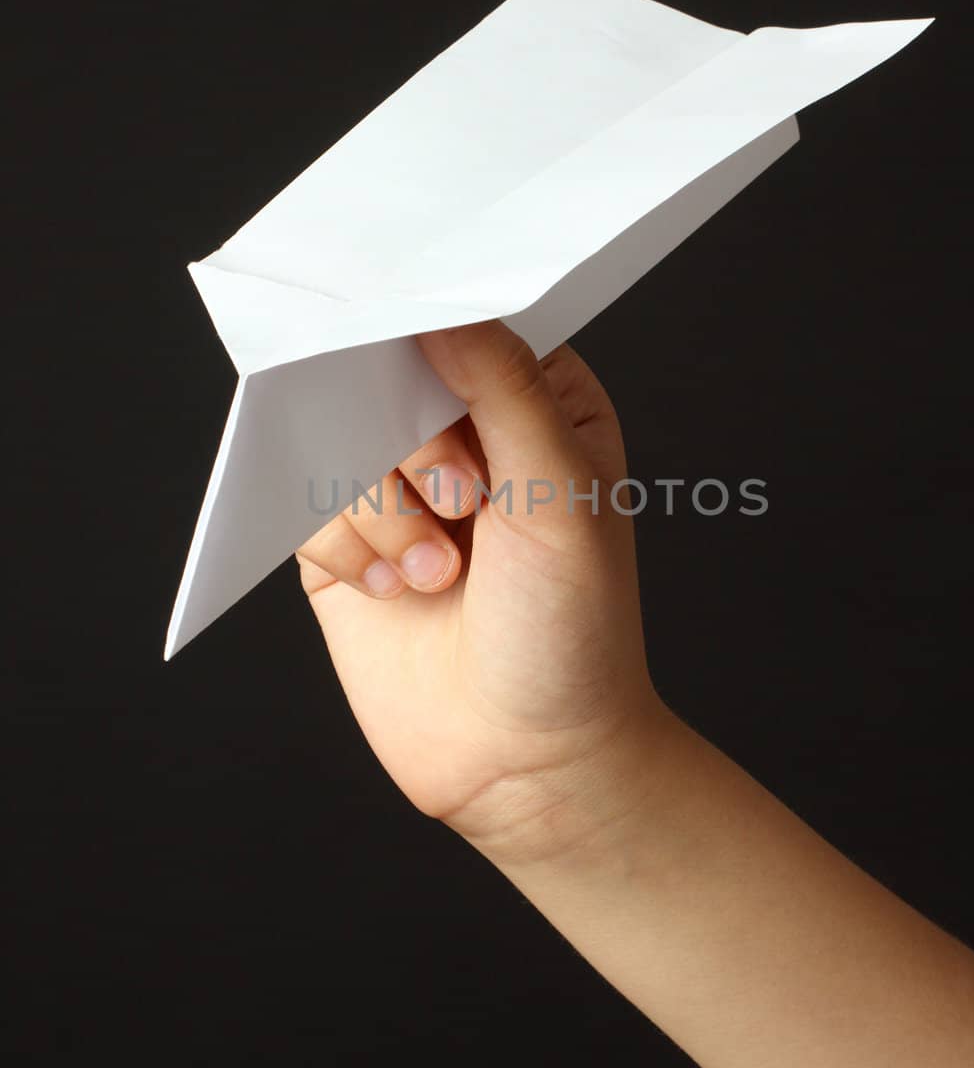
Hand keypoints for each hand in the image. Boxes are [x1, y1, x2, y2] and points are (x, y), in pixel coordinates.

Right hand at [296, 320, 667, 863]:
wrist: (527, 761)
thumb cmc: (573, 631)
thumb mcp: (560, 495)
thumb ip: (502, 387)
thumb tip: (438, 307)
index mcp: (535, 403)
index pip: (465, 320)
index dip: (433, 332)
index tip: (415, 354)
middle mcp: (463, 437)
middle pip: (382, 371)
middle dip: (414, 444)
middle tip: (465, 506)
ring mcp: (400, 491)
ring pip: (334, 437)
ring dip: (383, 512)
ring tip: (438, 574)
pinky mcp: (348, 548)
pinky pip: (306, 505)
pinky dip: (348, 550)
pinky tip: (399, 595)